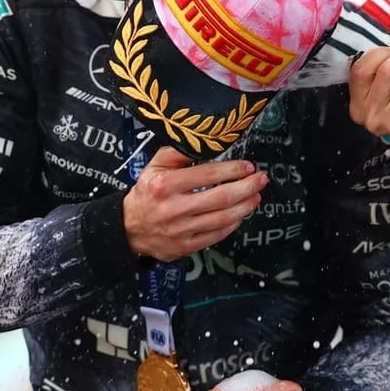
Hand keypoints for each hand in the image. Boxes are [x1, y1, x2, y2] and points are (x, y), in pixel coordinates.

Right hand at [122, 147, 266, 259]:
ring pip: (223, 218)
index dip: (232, 170)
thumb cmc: (147, 193)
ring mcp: (181, 230)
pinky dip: (233, 224)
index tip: (247, 166)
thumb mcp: (154, 166)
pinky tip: (241, 213)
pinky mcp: (186, 246)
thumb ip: (178, 153)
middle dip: (247, 187)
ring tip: (256, 196)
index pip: (207, 174)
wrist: (128, 228)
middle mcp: (174, 208)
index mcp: (165, 185)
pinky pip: (217, 235)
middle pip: (221, 198)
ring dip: (245, 206)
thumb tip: (205, 144)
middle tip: (261, 179)